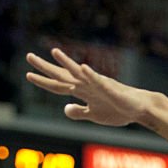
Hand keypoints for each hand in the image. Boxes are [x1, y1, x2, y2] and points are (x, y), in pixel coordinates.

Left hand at [26, 48, 152, 126]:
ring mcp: (98, 85)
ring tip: (54, 51)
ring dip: (67, 62)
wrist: (138, 108)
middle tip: (29, 56)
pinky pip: (99, 81)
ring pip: (79, 73)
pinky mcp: (110, 88)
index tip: (28, 74)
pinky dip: (91, 75)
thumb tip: (64, 109)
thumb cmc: (118, 109)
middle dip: (46, 67)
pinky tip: (83, 68)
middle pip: (63, 75)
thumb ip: (79, 112)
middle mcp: (87, 85)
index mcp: (82, 91)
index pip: (58, 86)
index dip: (43, 81)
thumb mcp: (94, 115)